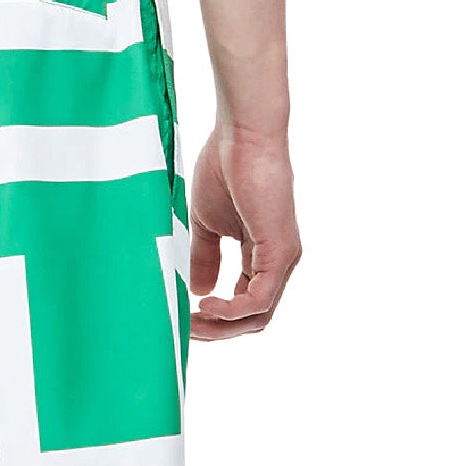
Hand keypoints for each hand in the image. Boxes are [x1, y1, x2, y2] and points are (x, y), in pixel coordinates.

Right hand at [188, 123, 300, 338]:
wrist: (243, 135)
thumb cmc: (226, 166)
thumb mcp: (207, 222)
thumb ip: (205, 256)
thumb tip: (200, 290)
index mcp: (262, 255)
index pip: (245, 302)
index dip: (215, 317)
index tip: (184, 317)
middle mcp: (278, 262)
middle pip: (253, 318)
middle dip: (217, 330)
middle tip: (185, 330)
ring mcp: (283, 259)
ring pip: (258, 315)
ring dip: (222, 326)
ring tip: (191, 322)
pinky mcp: (280, 252)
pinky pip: (259, 300)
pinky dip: (232, 309)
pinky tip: (206, 304)